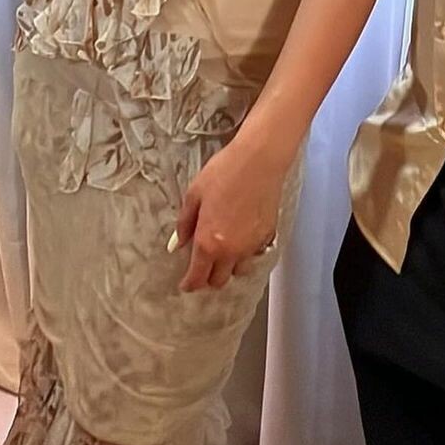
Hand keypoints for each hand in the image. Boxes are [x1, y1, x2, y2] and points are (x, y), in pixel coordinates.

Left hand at [172, 138, 285, 291]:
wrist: (259, 160)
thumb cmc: (225, 172)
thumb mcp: (194, 194)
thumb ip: (184, 223)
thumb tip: (177, 244)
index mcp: (208, 243)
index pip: (197, 278)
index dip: (189, 284)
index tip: (186, 284)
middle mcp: (231, 250)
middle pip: (219, 281)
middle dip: (208, 277)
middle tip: (203, 265)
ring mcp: (251, 245)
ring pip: (239, 271)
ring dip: (229, 266)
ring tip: (224, 250)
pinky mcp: (267, 235)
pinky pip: (254, 254)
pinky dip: (246, 253)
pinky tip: (241, 237)